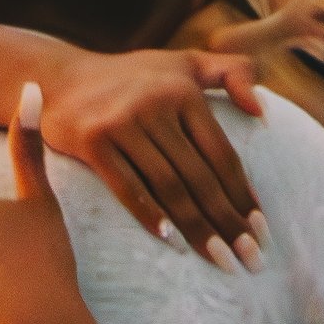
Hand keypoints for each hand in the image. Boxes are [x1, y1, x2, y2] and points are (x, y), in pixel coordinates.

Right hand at [37, 46, 265, 261]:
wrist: (61, 79)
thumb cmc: (132, 78)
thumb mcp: (184, 63)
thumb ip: (231, 73)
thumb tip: (263, 111)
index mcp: (183, 90)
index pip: (221, 153)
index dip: (243, 194)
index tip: (260, 230)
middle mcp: (156, 103)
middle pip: (199, 176)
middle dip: (228, 221)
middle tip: (250, 259)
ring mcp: (122, 122)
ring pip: (168, 186)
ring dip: (197, 228)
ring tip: (220, 260)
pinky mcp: (92, 141)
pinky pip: (127, 186)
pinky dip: (149, 215)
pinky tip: (171, 243)